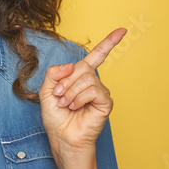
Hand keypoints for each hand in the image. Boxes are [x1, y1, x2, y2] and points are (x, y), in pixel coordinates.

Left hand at [39, 28, 123, 164]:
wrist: (62, 137)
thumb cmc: (56, 117)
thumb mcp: (46, 90)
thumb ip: (54, 73)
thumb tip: (72, 65)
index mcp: (80, 77)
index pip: (97, 56)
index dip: (109, 43)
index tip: (122, 30)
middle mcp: (92, 82)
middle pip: (81, 67)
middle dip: (65, 82)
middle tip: (58, 97)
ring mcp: (100, 92)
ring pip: (86, 78)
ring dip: (70, 92)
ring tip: (66, 104)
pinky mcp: (105, 103)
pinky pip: (93, 90)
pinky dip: (79, 98)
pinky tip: (76, 107)